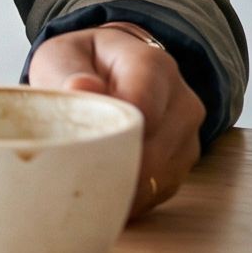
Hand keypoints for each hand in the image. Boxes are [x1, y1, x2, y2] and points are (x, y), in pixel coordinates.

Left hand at [25, 24, 204, 221]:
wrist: (112, 68)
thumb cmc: (84, 64)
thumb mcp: (63, 56)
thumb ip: (66, 72)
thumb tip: (80, 88)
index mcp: (153, 67)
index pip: (143, 110)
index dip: (109, 134)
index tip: (76, 143)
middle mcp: (182, 102)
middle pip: (151, 153)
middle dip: (107, 167)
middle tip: (65, 171)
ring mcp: (188, 136)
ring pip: (156, 179)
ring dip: (116, 186)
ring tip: (79, 175)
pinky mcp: (183, 164)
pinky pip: (157, 193)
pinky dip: (127, 196)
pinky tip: (100, 185)